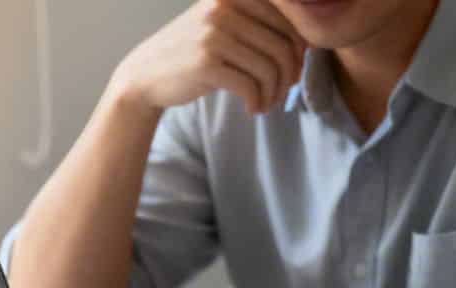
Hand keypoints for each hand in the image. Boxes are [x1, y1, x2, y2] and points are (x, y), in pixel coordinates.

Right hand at [110, 0, 305, 116]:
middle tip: (283, 91)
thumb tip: (309, 40)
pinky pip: (251, 86)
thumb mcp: (224, 24)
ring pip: (270, 68)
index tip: (293, 69)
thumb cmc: (195, 52)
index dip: (300, 48)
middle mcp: (223, 6)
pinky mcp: (206, 62)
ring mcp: (213, 33)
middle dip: (290, 74)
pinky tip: (252, 109)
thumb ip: (259, 22)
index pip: (288, 18)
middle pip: (283, 44)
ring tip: (266, 103)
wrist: (147, 74)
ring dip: (274, 93)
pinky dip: (258, 102)